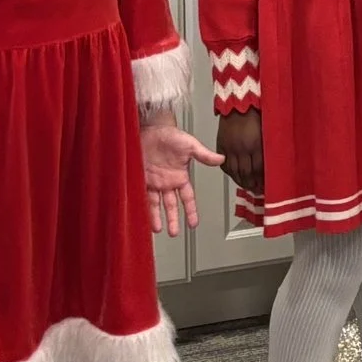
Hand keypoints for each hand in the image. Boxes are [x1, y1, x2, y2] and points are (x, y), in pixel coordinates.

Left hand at [137, 119, 221, 234]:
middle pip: (171, 206)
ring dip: (156, 217)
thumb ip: (204, 155)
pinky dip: (141, 205)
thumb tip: (221, 160)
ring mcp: (153, 182)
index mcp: (180, 177)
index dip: (191, 211)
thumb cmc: (170, 135)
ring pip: (155, 204)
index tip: (193, 224)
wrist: (150, 128)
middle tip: (174, 233)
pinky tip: (140, 214)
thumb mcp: (190, 145)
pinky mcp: (140, 179)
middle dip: (173, 220)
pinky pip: (141, 195)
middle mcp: (167, 183)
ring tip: (157, 229)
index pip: (188, 198)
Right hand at [216, 111, 263, 195]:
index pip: (259, 169)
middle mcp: (242, 149)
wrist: (239, 105)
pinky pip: (225, 165)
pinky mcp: (222, 146)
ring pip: (235, 172)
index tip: (266, 187)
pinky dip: (231, 173)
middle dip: (252, 184)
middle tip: (257, 190)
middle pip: (246, 173)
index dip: (263, 181)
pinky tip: (236, 177)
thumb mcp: (268, 132)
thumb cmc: (257, 116)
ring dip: (242, 182)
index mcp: (256, 145)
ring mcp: (230, 148)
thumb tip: (274, 164)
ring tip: (248, 187)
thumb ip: (269, 148)